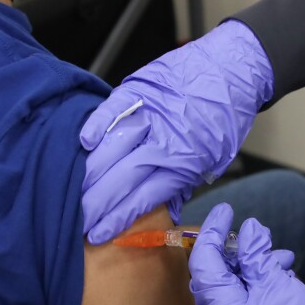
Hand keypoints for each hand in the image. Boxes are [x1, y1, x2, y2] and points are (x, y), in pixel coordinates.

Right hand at [80, 20, 273, 244]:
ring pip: (113, 148)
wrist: (234, 69)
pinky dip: (97, 124)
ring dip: (89, 173)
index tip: (97, 234)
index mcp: (184, 165)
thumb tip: (161, 211)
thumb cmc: (224, 118)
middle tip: (75, 220)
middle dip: (94, 204)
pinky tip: (82, 143)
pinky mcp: (140, 91)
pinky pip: (113, 109)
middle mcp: (164, 143)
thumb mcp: (213, 161)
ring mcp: (151, 115)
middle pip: (122, 179)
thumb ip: (183, 183)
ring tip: (71, 193)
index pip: (143, 199)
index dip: (117, 219)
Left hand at [189, 203, 304, 304]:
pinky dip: (258, 292)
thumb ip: (257, 255)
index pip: (204, 264)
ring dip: (254, 272)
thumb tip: (247, 230)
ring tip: (282, 261)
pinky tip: (282, 281)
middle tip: (258, 238)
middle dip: (238, 254)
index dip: (211, 232)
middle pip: (216, 279)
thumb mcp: (281, 285)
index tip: (225, 211)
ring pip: (233, 294)